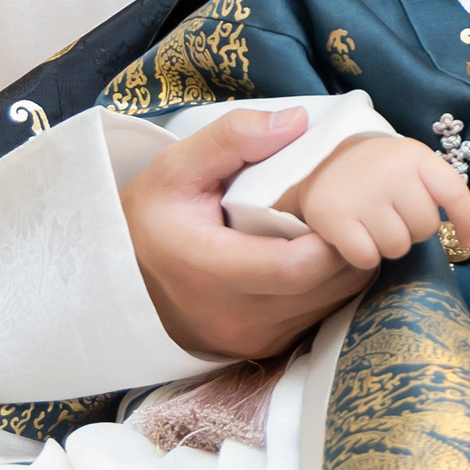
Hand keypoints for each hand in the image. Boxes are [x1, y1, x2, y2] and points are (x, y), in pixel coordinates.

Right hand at [120, 108, 377, 361]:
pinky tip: (316, 253)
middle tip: (347, 204)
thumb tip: (298, 121)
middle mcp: (235, 317)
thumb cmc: (151, 219)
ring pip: (330, 302)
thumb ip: (233, 139)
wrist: (121, 280)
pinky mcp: (263, 348)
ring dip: (344, 263)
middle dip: (348, 242)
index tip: (339, 198)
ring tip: (332, 225)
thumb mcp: (175, 168)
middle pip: (324, 285)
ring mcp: (252, 339)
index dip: (332, 234)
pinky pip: (319, 315)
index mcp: (210, 272)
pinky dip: (330, 283)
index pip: (295, 267)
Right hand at [281, 133, 469, 272]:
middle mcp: (391, 173)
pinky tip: (356, 236)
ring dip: (388, 244)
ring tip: (373, 224)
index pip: (454, 192)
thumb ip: (437, 190)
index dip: (466, 220)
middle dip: (413, 229)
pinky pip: (367, 258)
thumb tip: (468, 237)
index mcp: (415, 157)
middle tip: (394, 216)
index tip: (469, 240)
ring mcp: (362, 195)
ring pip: (397, 247)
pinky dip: (364, 255)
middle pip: (425, 228)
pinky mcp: (334, 218)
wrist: (321, 160)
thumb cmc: (377, 171)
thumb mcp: (411, 164)